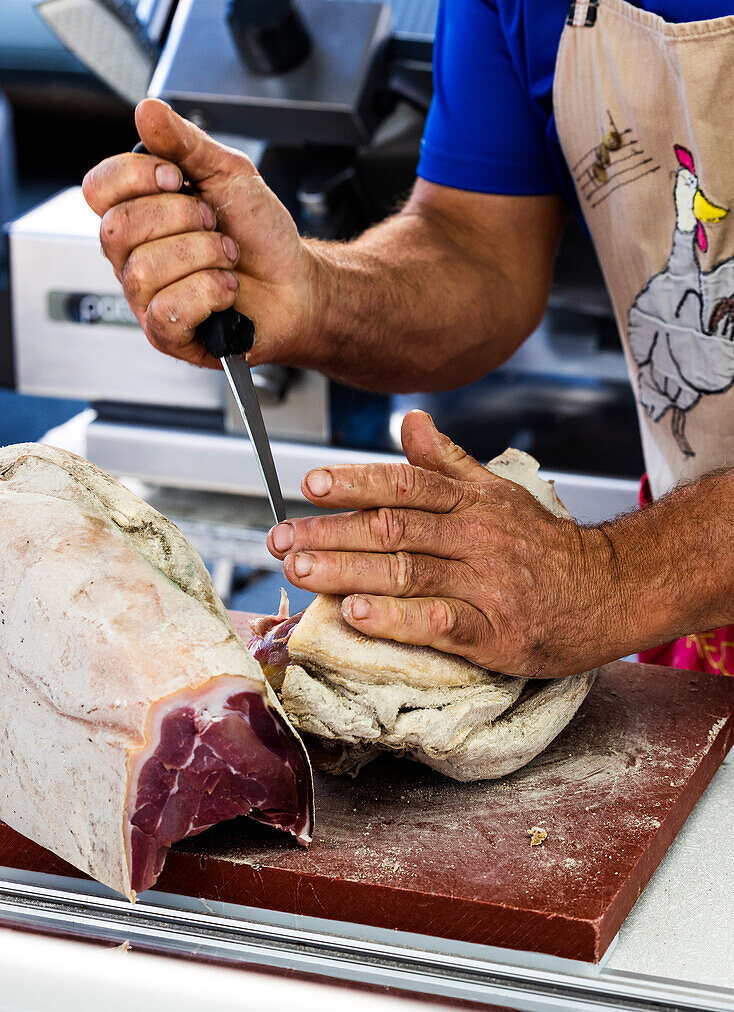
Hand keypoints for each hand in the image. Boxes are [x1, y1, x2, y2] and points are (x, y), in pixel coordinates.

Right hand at [82, 98, 318, 368]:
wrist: (297, 284)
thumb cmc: (261, 236)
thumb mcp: (229, 174)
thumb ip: (186, 143)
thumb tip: (148, 110)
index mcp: (139, 212)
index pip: (98, 188)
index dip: (137, 177)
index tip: (179, 179)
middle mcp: (133, 255)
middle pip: (118, 228)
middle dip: (183, 219)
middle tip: (215, 225)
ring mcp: (146, 297)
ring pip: (145, 270)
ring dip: (204, 256)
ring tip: (227, 258)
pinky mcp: (167, 334)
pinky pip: (167, 309)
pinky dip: (209, 292)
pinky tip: (226, 289)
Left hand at [266, 411, 628, 676]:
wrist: (607, 589)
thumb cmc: (544, 544)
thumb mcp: (499, 492)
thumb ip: (449, 461)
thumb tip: (411, 421)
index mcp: (470, 501)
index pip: (404, 484)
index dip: (354, 482)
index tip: (308, 485)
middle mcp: (473, 536)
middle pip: (392, 528)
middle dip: (330, 533)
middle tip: (279, 539)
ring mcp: (483, 584)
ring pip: (405, 572)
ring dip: (347, 571)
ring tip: (301, 569)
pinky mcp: (494, 630)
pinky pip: (438, 621)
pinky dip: (395, 618)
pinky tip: (356, 615)